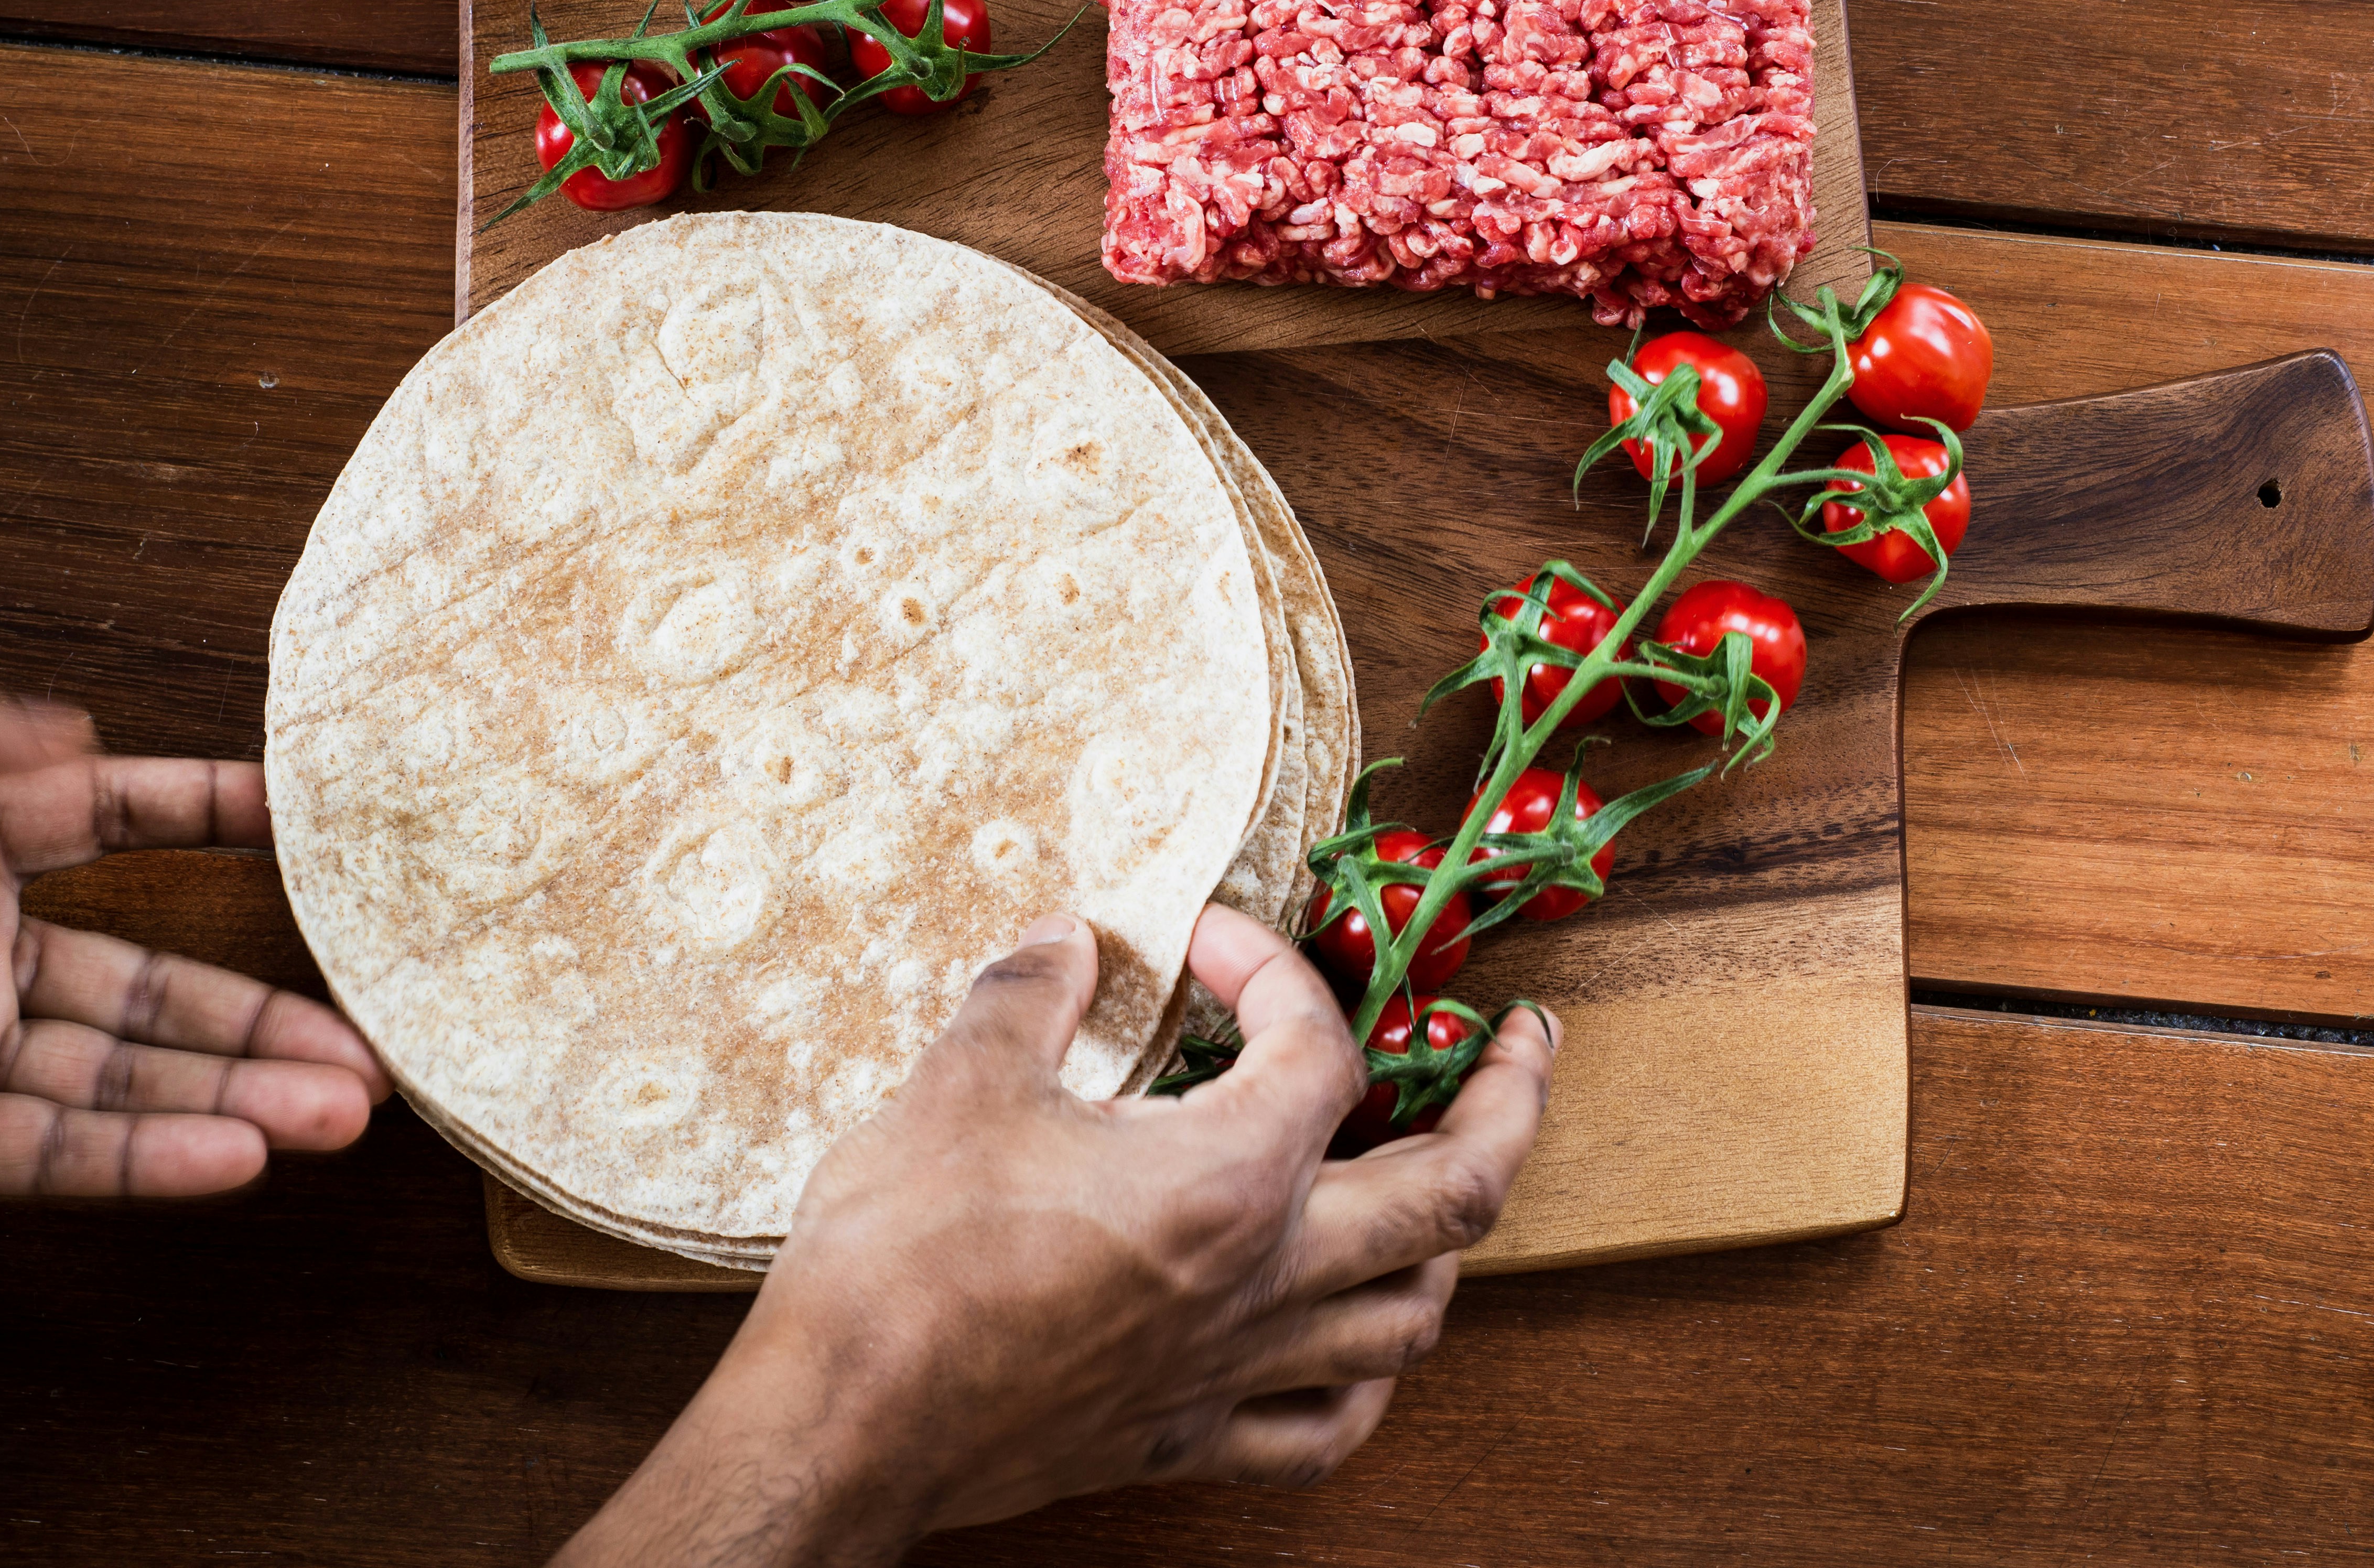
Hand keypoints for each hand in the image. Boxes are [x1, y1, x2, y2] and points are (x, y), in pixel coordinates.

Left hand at [0, 655, 389, 1214]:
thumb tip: (78, 739)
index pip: (114, 814)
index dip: (214, 812)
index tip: (315, 818)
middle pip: (151, 977)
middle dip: (266, 1012)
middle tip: (370, 1039)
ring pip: (123, 1072)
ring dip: (236, 1096)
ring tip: (342, 1111)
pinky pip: (47, 1149)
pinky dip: (142, 1161)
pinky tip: (230, 1160)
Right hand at [557, 902, 1557, 1566]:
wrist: (844, 1422)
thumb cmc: (903, 1257)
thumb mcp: (961, 1082)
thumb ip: (1029, 991)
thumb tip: (1065, 936)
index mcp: (1228, 1179)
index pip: (1319, 1048)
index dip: (1279, 968)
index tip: (1209, 942)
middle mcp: (1263, 1279)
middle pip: (1453, 1195)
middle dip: (1513, 1105)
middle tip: (1528, 1043)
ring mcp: (1234, 1370)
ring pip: (1410, 1317)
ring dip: (1450, 1241)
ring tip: (1450, 1185)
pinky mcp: (1184, 1438)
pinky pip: (1323, 1427)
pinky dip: (1364, 1380)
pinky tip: (1355, 1347)